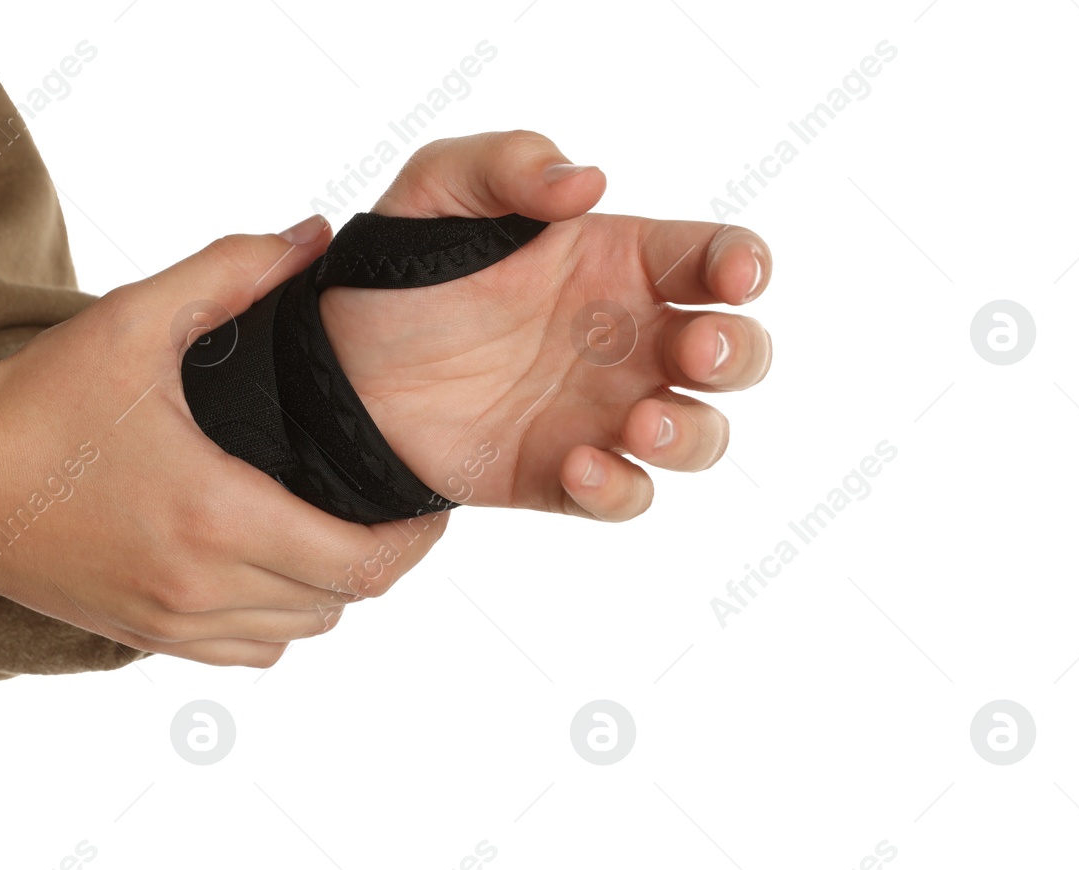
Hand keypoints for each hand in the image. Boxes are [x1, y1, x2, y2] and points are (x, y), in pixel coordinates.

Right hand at [0, 227, 445, 666]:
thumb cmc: (35, 403)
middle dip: (381, 558)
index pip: (361, 562)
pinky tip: (270, 568)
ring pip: (300, 634)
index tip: (424, 502)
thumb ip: (231, 271)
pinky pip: (249, 655)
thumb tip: (311, 236)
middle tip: (387, 507)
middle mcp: (204, 584)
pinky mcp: (145, 640)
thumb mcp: (132, 321)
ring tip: (330, 531)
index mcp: (218, 514)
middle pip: (342, 602)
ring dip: (330, 591)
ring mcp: (174, 622)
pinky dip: (279, 622)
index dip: (412, 540)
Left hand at [319, 130, 773, 519]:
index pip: (716, 259)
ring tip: (641, 424)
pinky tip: (580, 465)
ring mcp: (600, 413)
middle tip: (694, 352)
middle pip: (735, 354)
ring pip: (699, 435)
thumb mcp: (440, 187)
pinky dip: (620, 490)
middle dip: (737, 354)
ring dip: (692, 435)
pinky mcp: (561, 476)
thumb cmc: (397, 272)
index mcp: (619, 263)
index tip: (731, 277)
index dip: (744, 266)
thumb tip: (588, 183)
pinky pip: (625, 496)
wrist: (334, 369)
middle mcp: (628, 341)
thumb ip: (511, 163)